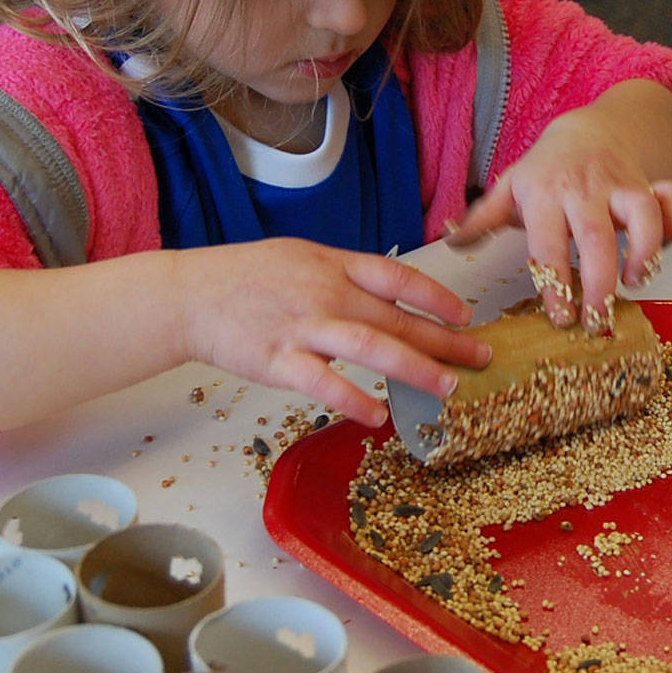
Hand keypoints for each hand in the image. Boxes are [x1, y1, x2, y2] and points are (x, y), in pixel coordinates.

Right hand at [175, 239, 490, 424]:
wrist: (191, 295)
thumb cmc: (245, 276)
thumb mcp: (301, 256)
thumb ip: (343, 274)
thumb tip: (386, 293)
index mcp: (333, 264)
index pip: (399, 278)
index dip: (437, 297)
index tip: (465, 314)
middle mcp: (326, 293)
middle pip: (397, 318)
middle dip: (446, 339)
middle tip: (480, 356)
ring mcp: (304, 327)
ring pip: (373, 348)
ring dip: (417, 368)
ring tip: (449, 387)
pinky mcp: (280, 361)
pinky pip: (325, 384)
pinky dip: (355, 400)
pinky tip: (380, 416)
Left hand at [445, 111, 671, 330]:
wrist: (587, 130)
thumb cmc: (546, 171)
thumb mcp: (509, 189)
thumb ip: (482, 219)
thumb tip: (447, 238)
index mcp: (543, 194)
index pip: (547, 245)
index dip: (554, 284)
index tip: (561, 318)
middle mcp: (583, 188)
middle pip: (596, 238)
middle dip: (600, 284)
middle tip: (598, 322)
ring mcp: (619, 184)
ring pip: (643, 215)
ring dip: (645, 253)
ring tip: (636, 283)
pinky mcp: (649, 183)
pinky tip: (669, 248)